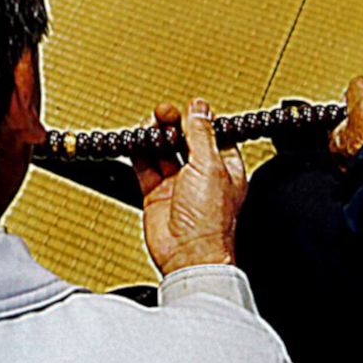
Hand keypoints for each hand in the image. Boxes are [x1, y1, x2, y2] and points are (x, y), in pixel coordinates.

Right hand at [134, 98, 245, 273]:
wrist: (188, 255)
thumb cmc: (210, 222)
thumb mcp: (209, 167)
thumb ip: (201, 135)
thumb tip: (200, 109)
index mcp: (225, 168)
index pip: (213, 135)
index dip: (201, 120)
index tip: (189, 108)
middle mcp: (202, 175)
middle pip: (185, 140)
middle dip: (174, 124)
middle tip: (164, 113)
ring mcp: (178, 184)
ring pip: (163, 151)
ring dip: (156, 136)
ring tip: (150, 126)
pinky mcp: (156, 194)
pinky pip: (145, 167)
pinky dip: (139, 153)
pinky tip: (137, 142)